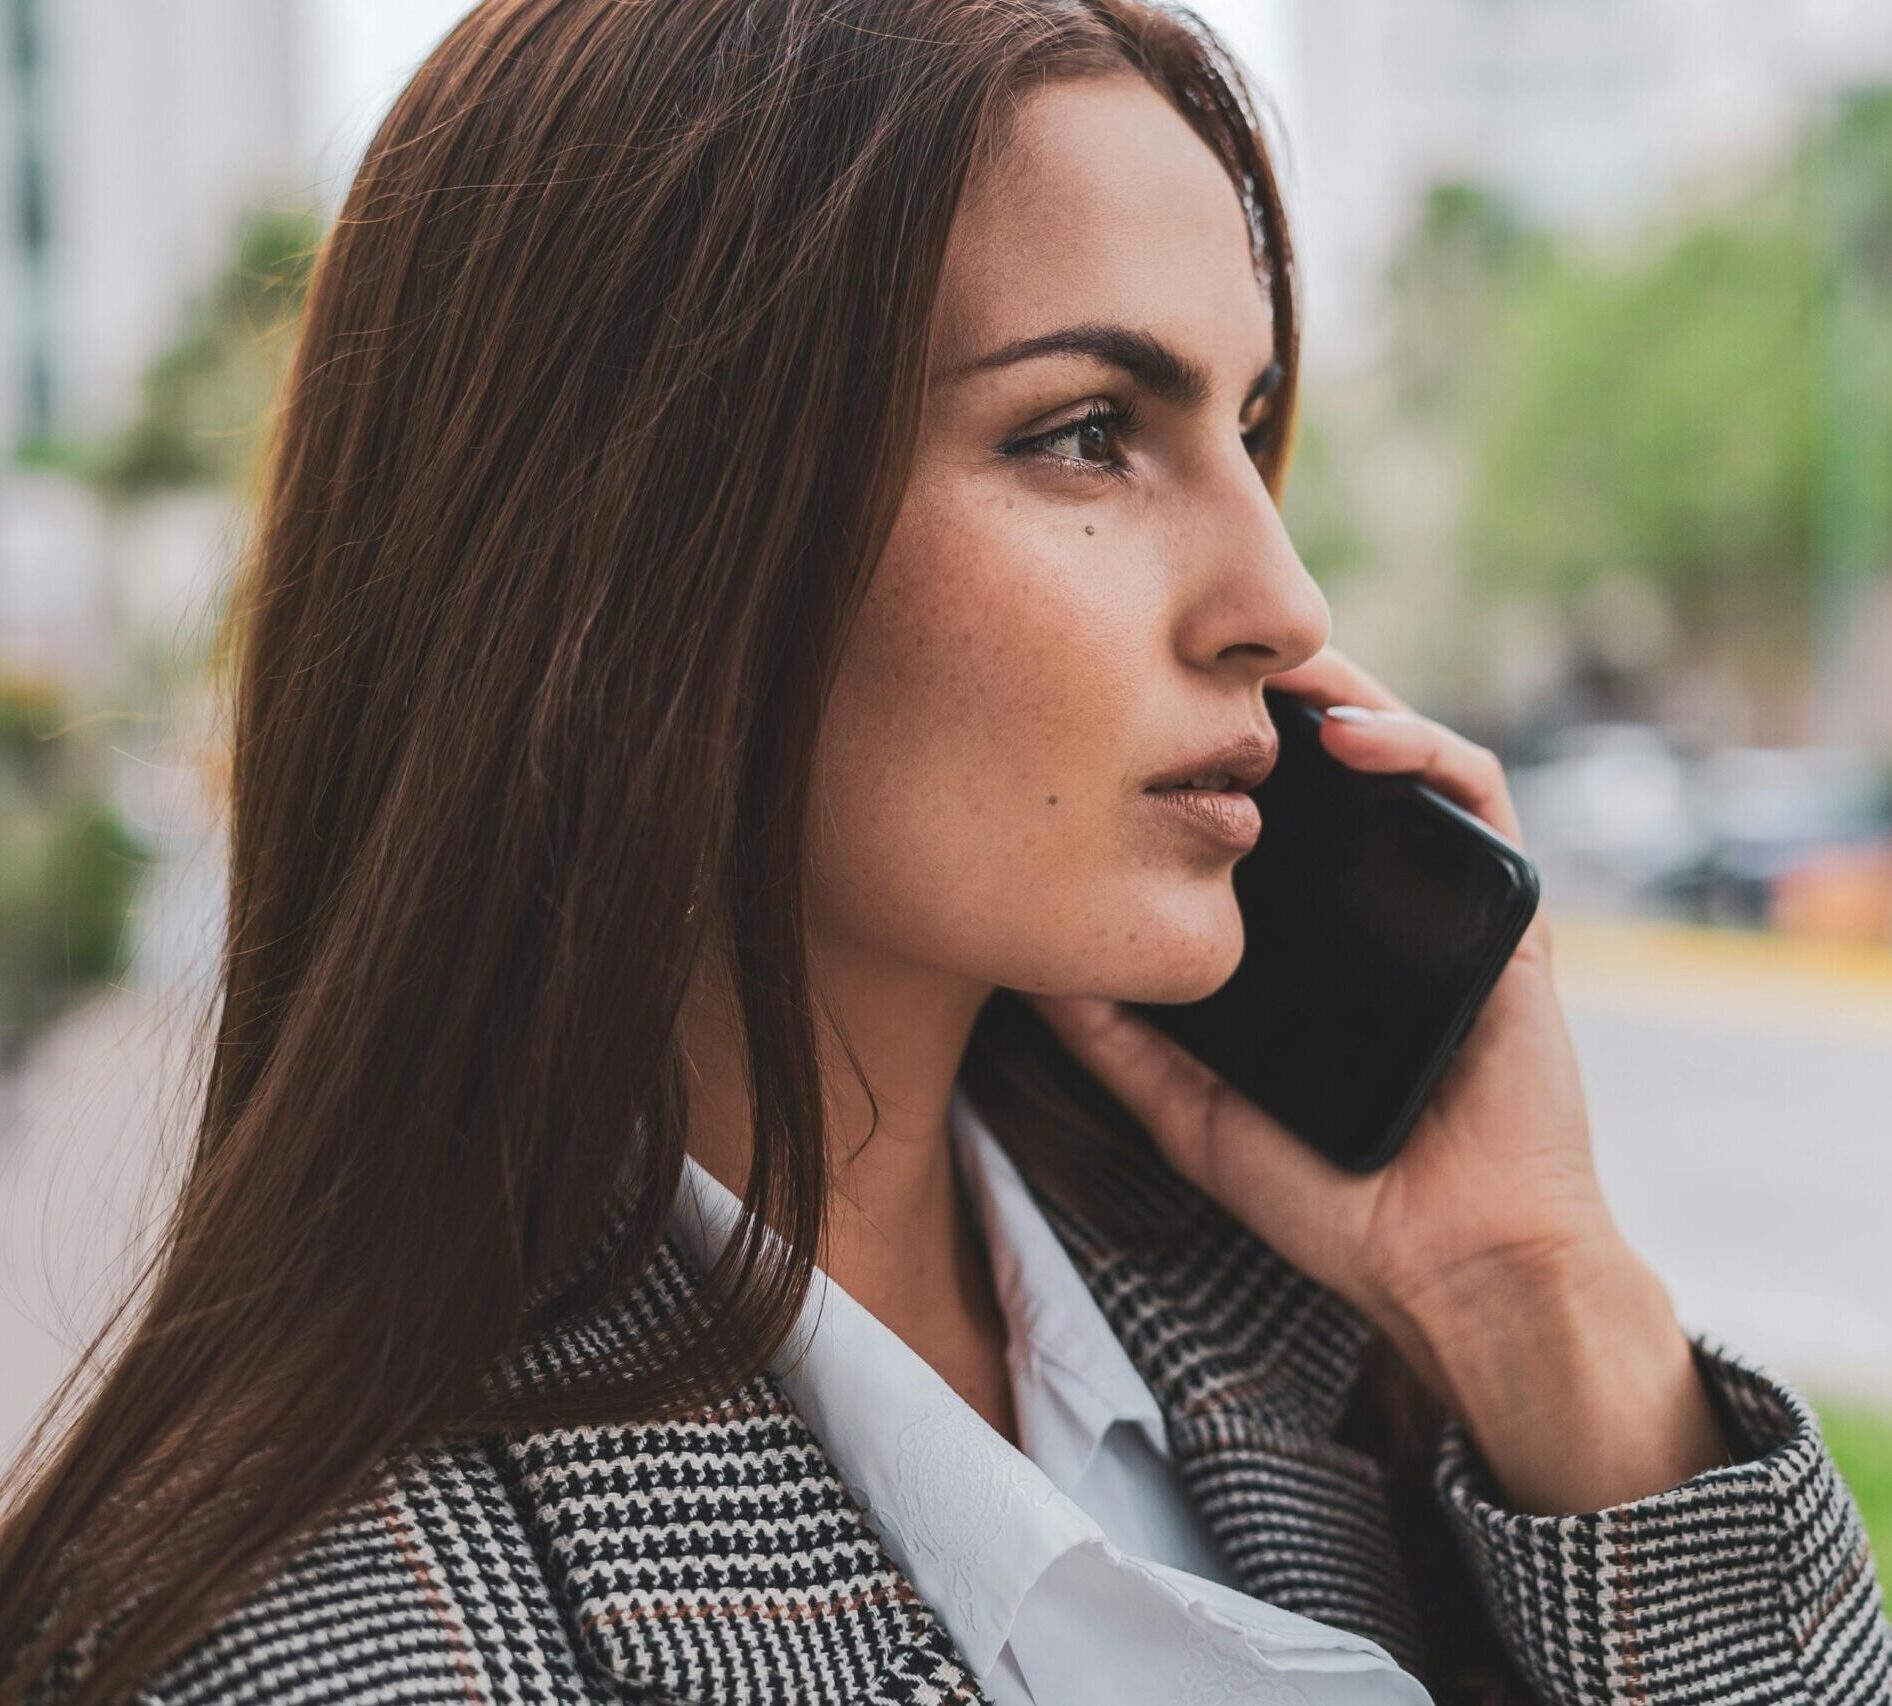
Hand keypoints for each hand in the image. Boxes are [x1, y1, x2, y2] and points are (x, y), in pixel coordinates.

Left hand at [1031, 644, 1729, 1510]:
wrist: (1455, 1265)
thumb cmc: (1330, 1200)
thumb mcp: (1192, 1110)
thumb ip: (1121, 1045)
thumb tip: (1032, 972)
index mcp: (1308, 942)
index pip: (1259, 819)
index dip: (1206, 757)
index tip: (1133, 716)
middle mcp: (1376, 908)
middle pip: (1323, 773)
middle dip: (1266, 704)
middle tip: (1195, 657)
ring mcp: (1443, 903)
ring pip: (1397, 757)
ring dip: (1339, 695)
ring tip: (1268, 670)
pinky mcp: (1509, 910)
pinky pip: (1478, 796)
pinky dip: (1419, 747)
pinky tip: (1350, 736)